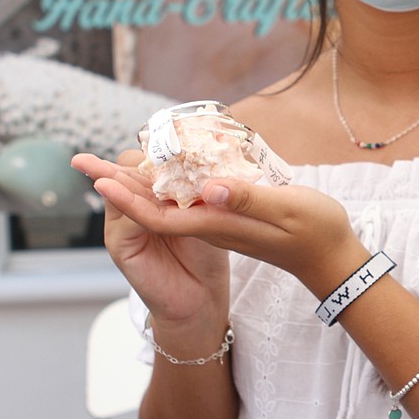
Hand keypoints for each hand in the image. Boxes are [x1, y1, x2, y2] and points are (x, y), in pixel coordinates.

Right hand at [72, 150, 229, 326]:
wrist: (202, 299)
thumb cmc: (208, 255)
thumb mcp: (206, 214)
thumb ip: (197, 189)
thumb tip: (206, 156)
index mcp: (154, 193)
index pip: (147, 160)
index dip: (158, 146)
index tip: (171, 131)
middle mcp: (136, 204)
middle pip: (126, 168)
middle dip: (133, 154)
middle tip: (148, 139)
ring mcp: (124, 223)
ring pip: (117, 186)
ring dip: (113, 172)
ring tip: (93, 158)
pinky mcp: (120, 243)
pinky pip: (120, 214)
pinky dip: (119, 199)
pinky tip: (109, 185)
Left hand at [72, 151, 366, 304]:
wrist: (335, 263)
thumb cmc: (317, 236)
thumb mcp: (287, 212)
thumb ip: (248, 198)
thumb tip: (210, 187)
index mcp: (218, 226)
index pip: (158, 215)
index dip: (126, 197)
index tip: (97, 177)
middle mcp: (212, 227)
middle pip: (154, 206)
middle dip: (119, 183)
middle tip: (84, 159)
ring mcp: (220, 224)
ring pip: (169, 202)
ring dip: (140, 180)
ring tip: (110, 155)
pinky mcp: (231, 219)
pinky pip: (189, 199)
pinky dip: (171, 180)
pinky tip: (169, 164)